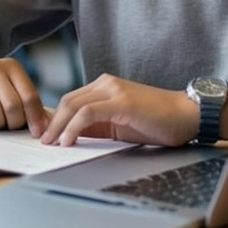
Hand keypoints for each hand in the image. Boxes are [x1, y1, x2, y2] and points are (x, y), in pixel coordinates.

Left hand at [41, 74, 197, 147]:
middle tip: (40, 141)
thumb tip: (69, 137)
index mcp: (105, 88)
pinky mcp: (122, 101)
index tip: (42, 136)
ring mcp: (114, 90)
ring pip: (74, 104)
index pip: (71, 100)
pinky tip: (68, 141)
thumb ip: (97, 127)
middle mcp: (107, 84)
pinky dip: (74, 127)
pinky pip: (89, 112)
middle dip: (51, 122)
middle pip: (67, 101)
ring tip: (50, 144)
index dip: (54, 118)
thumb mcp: (120, 126)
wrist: (187, 115)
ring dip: (58, 126)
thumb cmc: (157, 123)